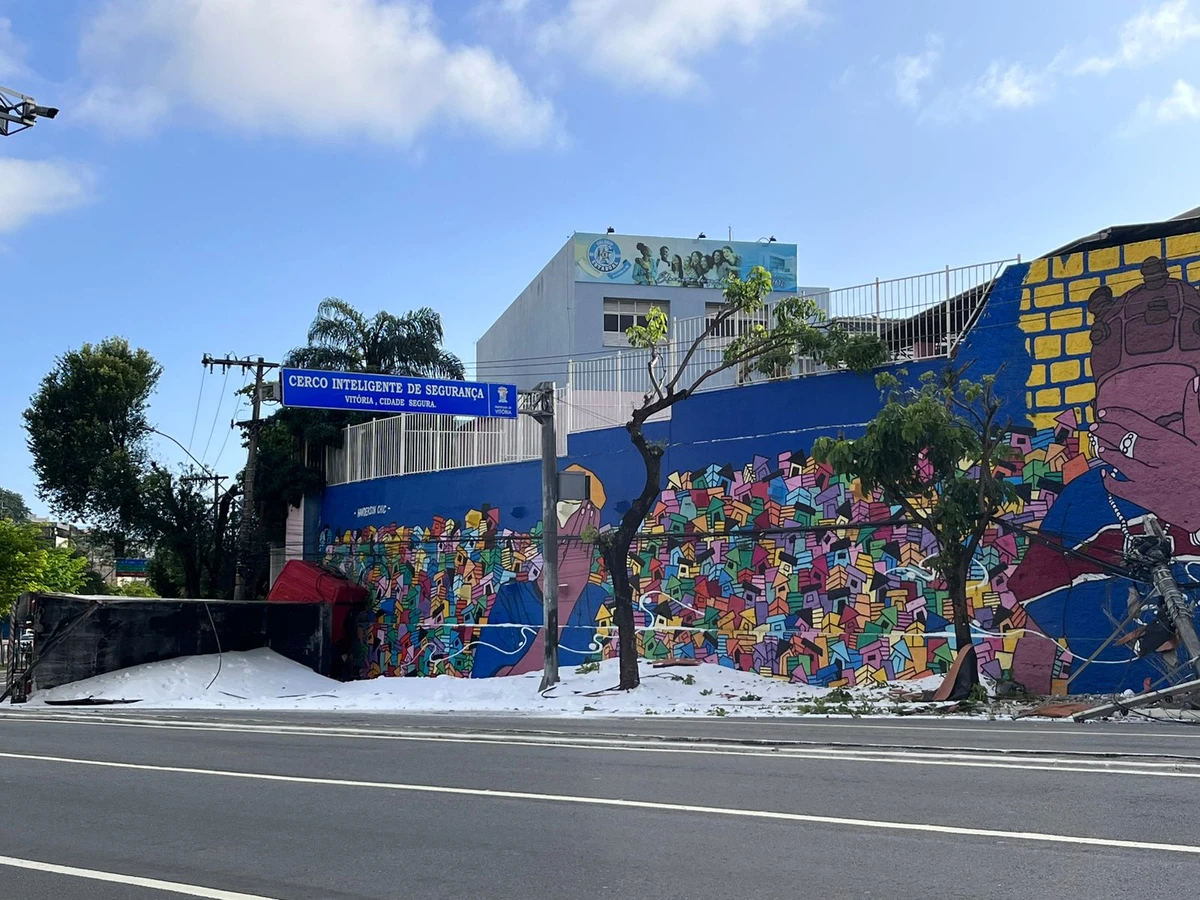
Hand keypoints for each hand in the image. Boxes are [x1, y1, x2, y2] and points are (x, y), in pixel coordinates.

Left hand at [1090, 377, 1199, 532]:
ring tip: (1100, 447)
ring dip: (1107, 454)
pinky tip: (1106, 474)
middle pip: (1123, 440)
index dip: (1116, 416)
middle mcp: (1156, 457)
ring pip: (1119, 462)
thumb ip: (1192, 411)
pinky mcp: (1145, 497)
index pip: (1135, 422)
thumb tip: (1194, 382)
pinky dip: (1109, 481)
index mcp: (1169, 440)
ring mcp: (1149, 477)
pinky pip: (1119, 487)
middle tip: (1094, 427)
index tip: (1104, 413)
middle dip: (1105, 432)